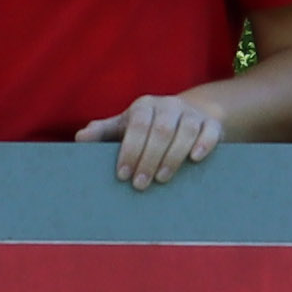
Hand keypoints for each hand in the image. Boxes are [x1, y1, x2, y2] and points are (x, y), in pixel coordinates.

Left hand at [74, 94, 224, 189]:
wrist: (186, 115)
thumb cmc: (147, 127)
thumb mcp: (123, 127)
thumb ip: (103, 132)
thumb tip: (80, 139)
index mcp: (144, 106)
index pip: (137, 125)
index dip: (130, 150)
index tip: (123, 175)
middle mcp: (168, 106)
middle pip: (161, 131)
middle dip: (149, 159)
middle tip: (140, 185)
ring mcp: (192, 114)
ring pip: (185, 131)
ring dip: (173, 156)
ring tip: (162, 179)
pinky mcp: (212, 123)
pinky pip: (210, 131)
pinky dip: (204, 144)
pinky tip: (195, 160)